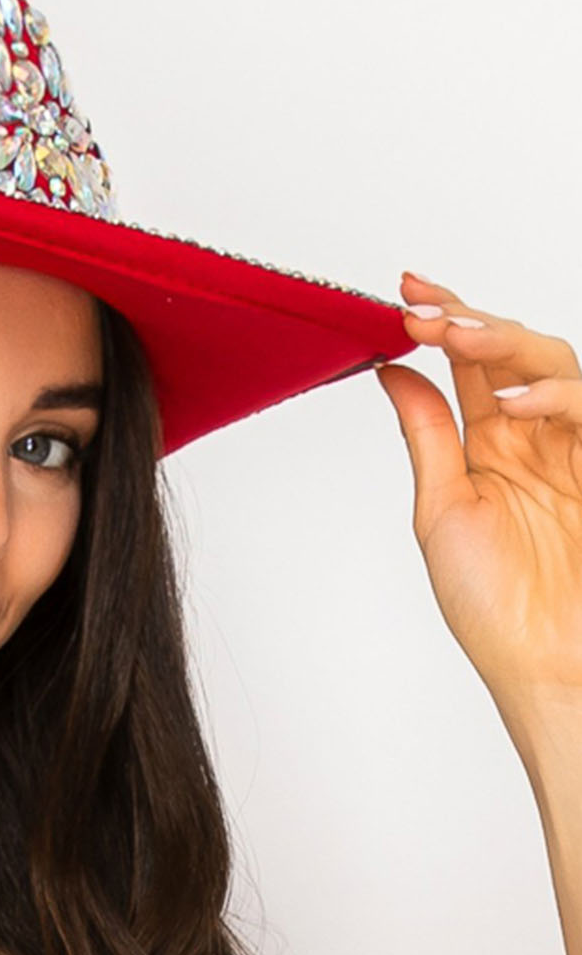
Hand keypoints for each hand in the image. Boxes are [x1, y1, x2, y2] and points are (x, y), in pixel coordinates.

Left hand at [376, 272, 581, 710]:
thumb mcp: (442, 508)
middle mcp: (536, 437)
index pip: (469, 364)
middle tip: (422, 307)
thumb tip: (391, 370)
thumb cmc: (493, 604)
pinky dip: (553, 399)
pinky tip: (509, 404)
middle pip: (515, 351)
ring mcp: (576, 448)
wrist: (547, 664)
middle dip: (469, 320)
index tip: (402, 291)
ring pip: (556, 365)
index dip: (443, 320)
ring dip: (505, 344)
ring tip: (455, 337)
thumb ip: (427, 434)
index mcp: (491, 445)